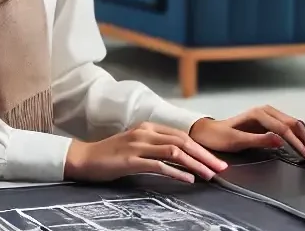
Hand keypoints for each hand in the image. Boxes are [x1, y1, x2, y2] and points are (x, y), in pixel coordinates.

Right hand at [64, 121, 228, 183]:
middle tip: (220, 169)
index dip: (201, 148)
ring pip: (174, 151)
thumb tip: (180, 156)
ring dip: (195, 164)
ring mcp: (138, 145)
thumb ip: (155, 146)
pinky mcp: (131, 160)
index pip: (182, 135)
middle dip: (205, 155)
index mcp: (148, 126)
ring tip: (209, 175)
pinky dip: (176, 172)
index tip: (215, 160)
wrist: (84, 158)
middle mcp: (145, 132)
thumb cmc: (110, 154)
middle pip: (183, 141)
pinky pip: (159, 165)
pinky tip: (188, 179)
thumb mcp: (136, 144)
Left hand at [190, 105, 304, 160]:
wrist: (209, 132)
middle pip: (294, 124)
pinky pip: (290, 126)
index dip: (297, 142)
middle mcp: (266, 111)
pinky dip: (301, 135)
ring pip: (295, 124)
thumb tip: (279, 140)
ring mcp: (269, 115)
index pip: (284, 128)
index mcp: (259, 114)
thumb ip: (258, 140)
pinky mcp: (270, 121)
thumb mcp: (236, 141)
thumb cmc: (220, 136)